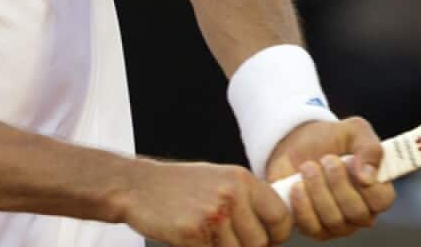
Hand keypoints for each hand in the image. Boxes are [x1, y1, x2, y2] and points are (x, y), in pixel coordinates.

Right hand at [122, 159, 292, 245]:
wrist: (139, 187)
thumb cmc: (180, 186)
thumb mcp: (220, 179)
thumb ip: (248, 199)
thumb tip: (277, 225)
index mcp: (242, 180)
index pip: (281, 216)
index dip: (277, 234)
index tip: (267, 239)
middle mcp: (231, 195)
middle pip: (260, 242)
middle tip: (230, 242)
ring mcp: (212, 214)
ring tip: (208, 235)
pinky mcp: (192, 233)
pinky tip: (193, 238)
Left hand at [264, 117, 395, 239]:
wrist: (297, 144)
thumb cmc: (332, 139)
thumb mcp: (355, 131)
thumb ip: (369, 148)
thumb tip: (368, 176)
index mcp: (377, 190)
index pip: (382, 200)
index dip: (367, 184)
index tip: (350, 162)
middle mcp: (360, 212)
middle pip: (356, 212)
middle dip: (338, 183)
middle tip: (326, 158)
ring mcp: (337, 224)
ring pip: (333, 220)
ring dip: (318, 189)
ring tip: (308, 166)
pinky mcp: (313, 228)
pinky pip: (311, 227)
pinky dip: (302, 205)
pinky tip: (297, 185)